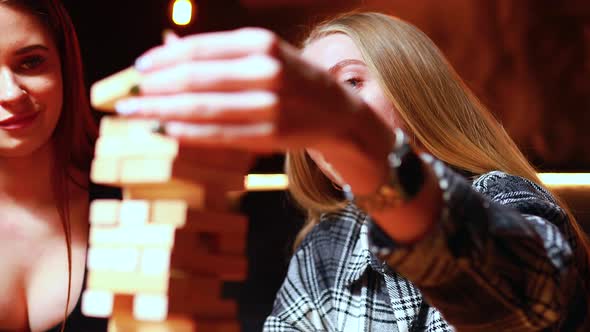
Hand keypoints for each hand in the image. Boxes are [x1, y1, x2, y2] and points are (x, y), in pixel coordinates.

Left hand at [114, 28, 366, 152]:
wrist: (337, 111)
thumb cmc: (294, 78)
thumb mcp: (263, 53)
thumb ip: (218, 51)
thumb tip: (167, 45)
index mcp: (261, 43)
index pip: (200, 49)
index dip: (163, 59)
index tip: (139, 68)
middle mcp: (266, 71)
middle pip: (195, 78)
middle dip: (154, 88)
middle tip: (126, 98)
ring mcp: (269, 105)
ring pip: (202, 108)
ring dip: (162, 111)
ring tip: (135, 114)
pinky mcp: (269, 134)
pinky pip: (219, 133)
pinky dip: (188, 132)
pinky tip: (165, 129)